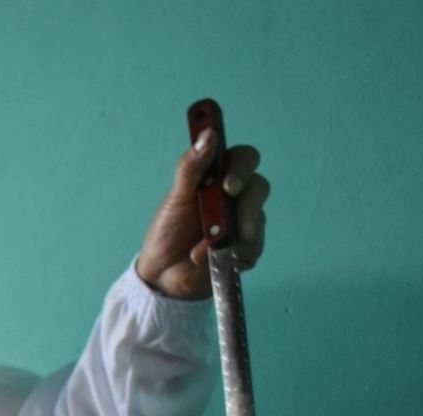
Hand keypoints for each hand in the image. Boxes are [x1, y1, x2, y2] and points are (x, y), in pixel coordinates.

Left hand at [134, 128, 269, 298]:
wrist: (163, 275)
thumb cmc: (168, 232)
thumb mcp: (175, 199)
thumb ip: (190, 167)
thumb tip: (207, 133)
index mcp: (219, 177)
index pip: (244, 158)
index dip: (242, 167)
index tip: (227, 184)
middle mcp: (237, 196)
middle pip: (259, 187)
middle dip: (245, 205)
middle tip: (227, 222)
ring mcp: (245, 222)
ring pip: (259, 220)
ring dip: (233, 236)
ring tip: (202, 250)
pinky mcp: (247, 249)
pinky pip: (254, 248)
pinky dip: (233, 256)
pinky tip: (213, 261)